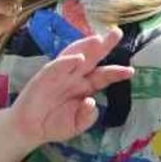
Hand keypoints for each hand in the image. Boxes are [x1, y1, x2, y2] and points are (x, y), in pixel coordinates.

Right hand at [6, 28, 133, 145]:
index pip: (103, 76)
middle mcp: (75, 76)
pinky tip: (78, 58)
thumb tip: (91, 102)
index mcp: (85, 87)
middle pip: (92, 58)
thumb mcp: (76, 126)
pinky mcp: (45, 76)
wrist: (30, 128)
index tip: (130, 71)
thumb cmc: (55, 124)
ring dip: (86, 46)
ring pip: (75, 55)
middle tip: (117, 33)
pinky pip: (57, 66)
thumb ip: (87, 117)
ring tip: (98, 39)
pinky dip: (67, 61)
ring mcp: (60, 74)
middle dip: (105, 46)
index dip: (116, 72)